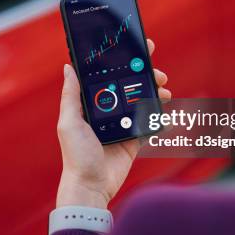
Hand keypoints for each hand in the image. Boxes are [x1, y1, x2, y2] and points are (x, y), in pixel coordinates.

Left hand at [56, 39, 170, 208]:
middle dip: (143, 73)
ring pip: (142, 100)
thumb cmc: (76, 155)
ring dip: (154, 91)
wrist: (92, 186)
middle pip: (128, 85)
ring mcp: (122, 123)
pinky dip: (159, 113)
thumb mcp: (69, 122)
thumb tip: (69, 68)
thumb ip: (71, 96)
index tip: (132, 47)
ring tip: (163, 89)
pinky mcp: (134, 138)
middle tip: (154, 67)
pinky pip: (150, 121)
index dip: (119, 61)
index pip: (106, 76)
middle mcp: (107, 110)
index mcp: (90, 104)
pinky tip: (166, 106)